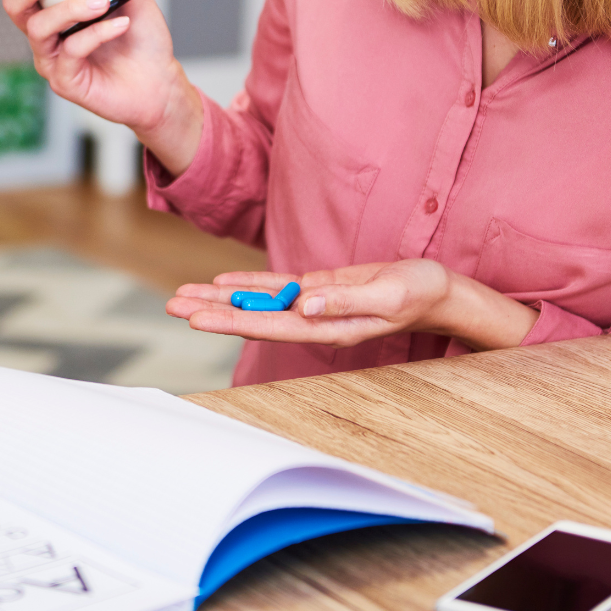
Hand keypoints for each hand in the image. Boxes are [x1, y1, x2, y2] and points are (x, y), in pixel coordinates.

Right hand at [0, 0, 202, 175]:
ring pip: (39, 28)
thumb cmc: (140, 40)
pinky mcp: (66, 82)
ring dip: (69, 8)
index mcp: (48, 8)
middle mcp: (43, 33)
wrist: (160, 81)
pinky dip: (96, 34)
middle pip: (13, 4)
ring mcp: (51, 59)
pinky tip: (120, 24)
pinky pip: (72, 52)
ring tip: (102, 0)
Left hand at [166, 260, 539, 350]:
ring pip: (258, 302)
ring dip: (221, 298)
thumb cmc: (420, 293)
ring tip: (183, 295)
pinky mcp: (318, 289)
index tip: (197, 318)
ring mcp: (313, 305)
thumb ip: (346, 301)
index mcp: (328, 327)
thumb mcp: (389, 293)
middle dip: (212, 311)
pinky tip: (222, 283)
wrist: (438, 291)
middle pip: (253, 316)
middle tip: (172, 305)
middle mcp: (313, 320)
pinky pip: (275, 287)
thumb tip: (303, 305)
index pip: (269, 325)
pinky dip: (248, 284)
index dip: (231, 320)